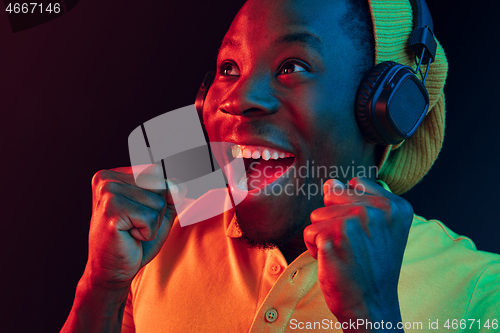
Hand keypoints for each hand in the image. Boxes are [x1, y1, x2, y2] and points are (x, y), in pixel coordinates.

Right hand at [84, 164, 186, 290]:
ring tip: (132, 231)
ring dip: (152, 223)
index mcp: (114, 175)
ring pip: (158, 203)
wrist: (113, 270)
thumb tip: (178, 185)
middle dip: (156, 210)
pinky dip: (147, 232)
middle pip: (159, 185)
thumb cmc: (135, 241)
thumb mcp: (160, 212)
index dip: (158, 197)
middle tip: (136, 224)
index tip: (138, 213)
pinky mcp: (111, 211)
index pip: (156, 172)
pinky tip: (129, 237)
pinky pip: (151, 218)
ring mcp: (107, 193)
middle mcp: (107, 179)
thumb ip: (171, 195)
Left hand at [304, 177, 412, 331]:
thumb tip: (331, 183)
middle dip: (334, 218)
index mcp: (395, 206)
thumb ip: (359, 200)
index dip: (350, 207)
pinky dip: (314, 248)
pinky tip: (333, 261)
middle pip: (332, 195)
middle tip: (352, 244)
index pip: (354, 184)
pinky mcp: (332, 238)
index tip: (365, 232)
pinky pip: (309, 232)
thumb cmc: (372, 267)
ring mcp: (354, 224)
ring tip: (344, 253)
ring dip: (323, 234)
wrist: (372, 306)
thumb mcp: (380, 229)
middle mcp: (376, 211)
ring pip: (317, 214)